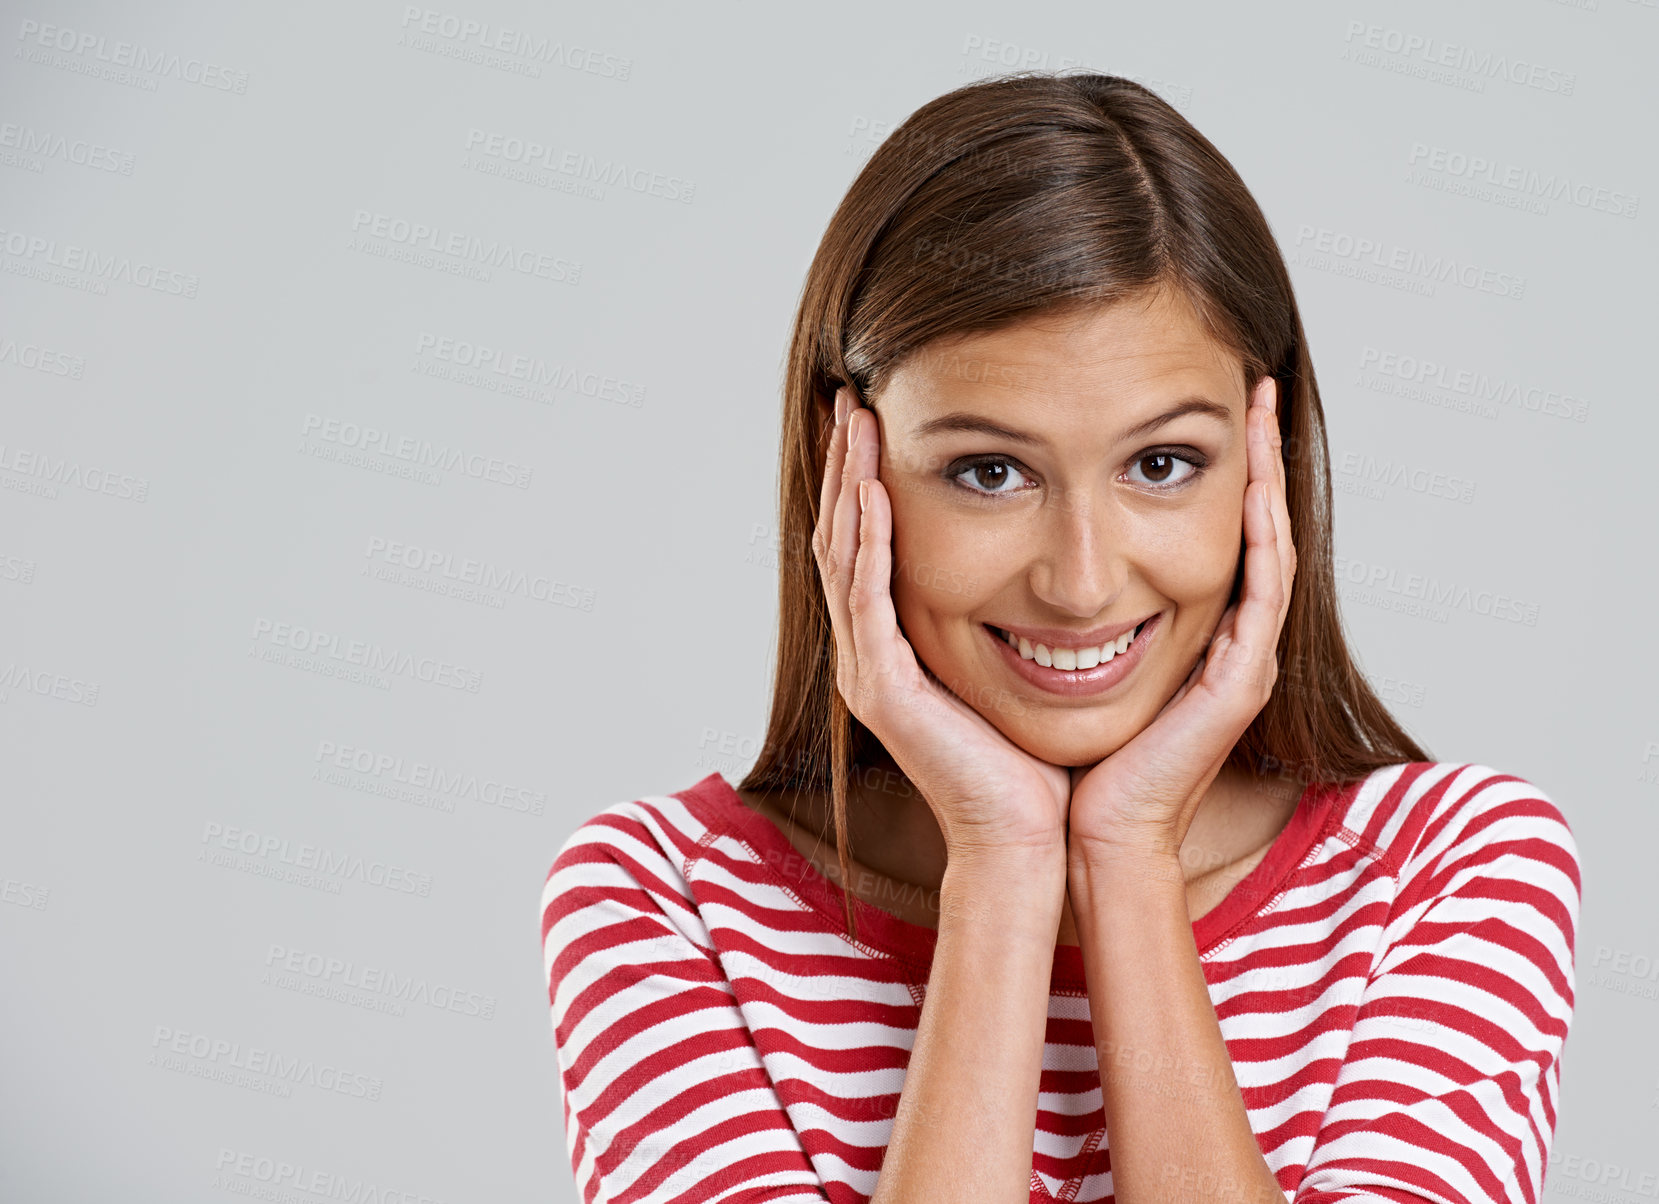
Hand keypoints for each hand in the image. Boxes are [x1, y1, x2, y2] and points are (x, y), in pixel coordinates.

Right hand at [814, 385, 1072, 855]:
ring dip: (851, 484)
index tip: (880, 418)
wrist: (1026, 837)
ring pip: (844, 557)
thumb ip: (1004, 613)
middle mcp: (867, 653)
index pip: (868, 545)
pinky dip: (871, 542)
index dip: (867, 479)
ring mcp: (866, 670)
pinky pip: (867, 600)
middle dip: (848, 465)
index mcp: (893, 647)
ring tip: (857, 422)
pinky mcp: (882, 689)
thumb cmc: (1030, 762)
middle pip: (842, 538)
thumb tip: (1036, 562)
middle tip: (853, 399)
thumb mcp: (1013, 665)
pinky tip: (877, 492)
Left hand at [1064, 376, 1297, 859]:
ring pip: (1271, 544)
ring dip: (1267, 473)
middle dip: (1253, 451)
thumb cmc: (1064, 757)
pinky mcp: (1241, 683)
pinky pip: (1264, 591)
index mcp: (1189, 632)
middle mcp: (1227, 638)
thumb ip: (1060, 606)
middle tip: (1247, 378)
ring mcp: (1244, 658)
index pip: (1209, 527)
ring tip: (1259, 406)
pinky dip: (1262, 532)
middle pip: (1253, 523)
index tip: (1203, 399)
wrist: (1082, 835)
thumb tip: (1015, 553)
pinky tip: (1254, 482)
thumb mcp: (1056, 656)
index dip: (1214, 466)